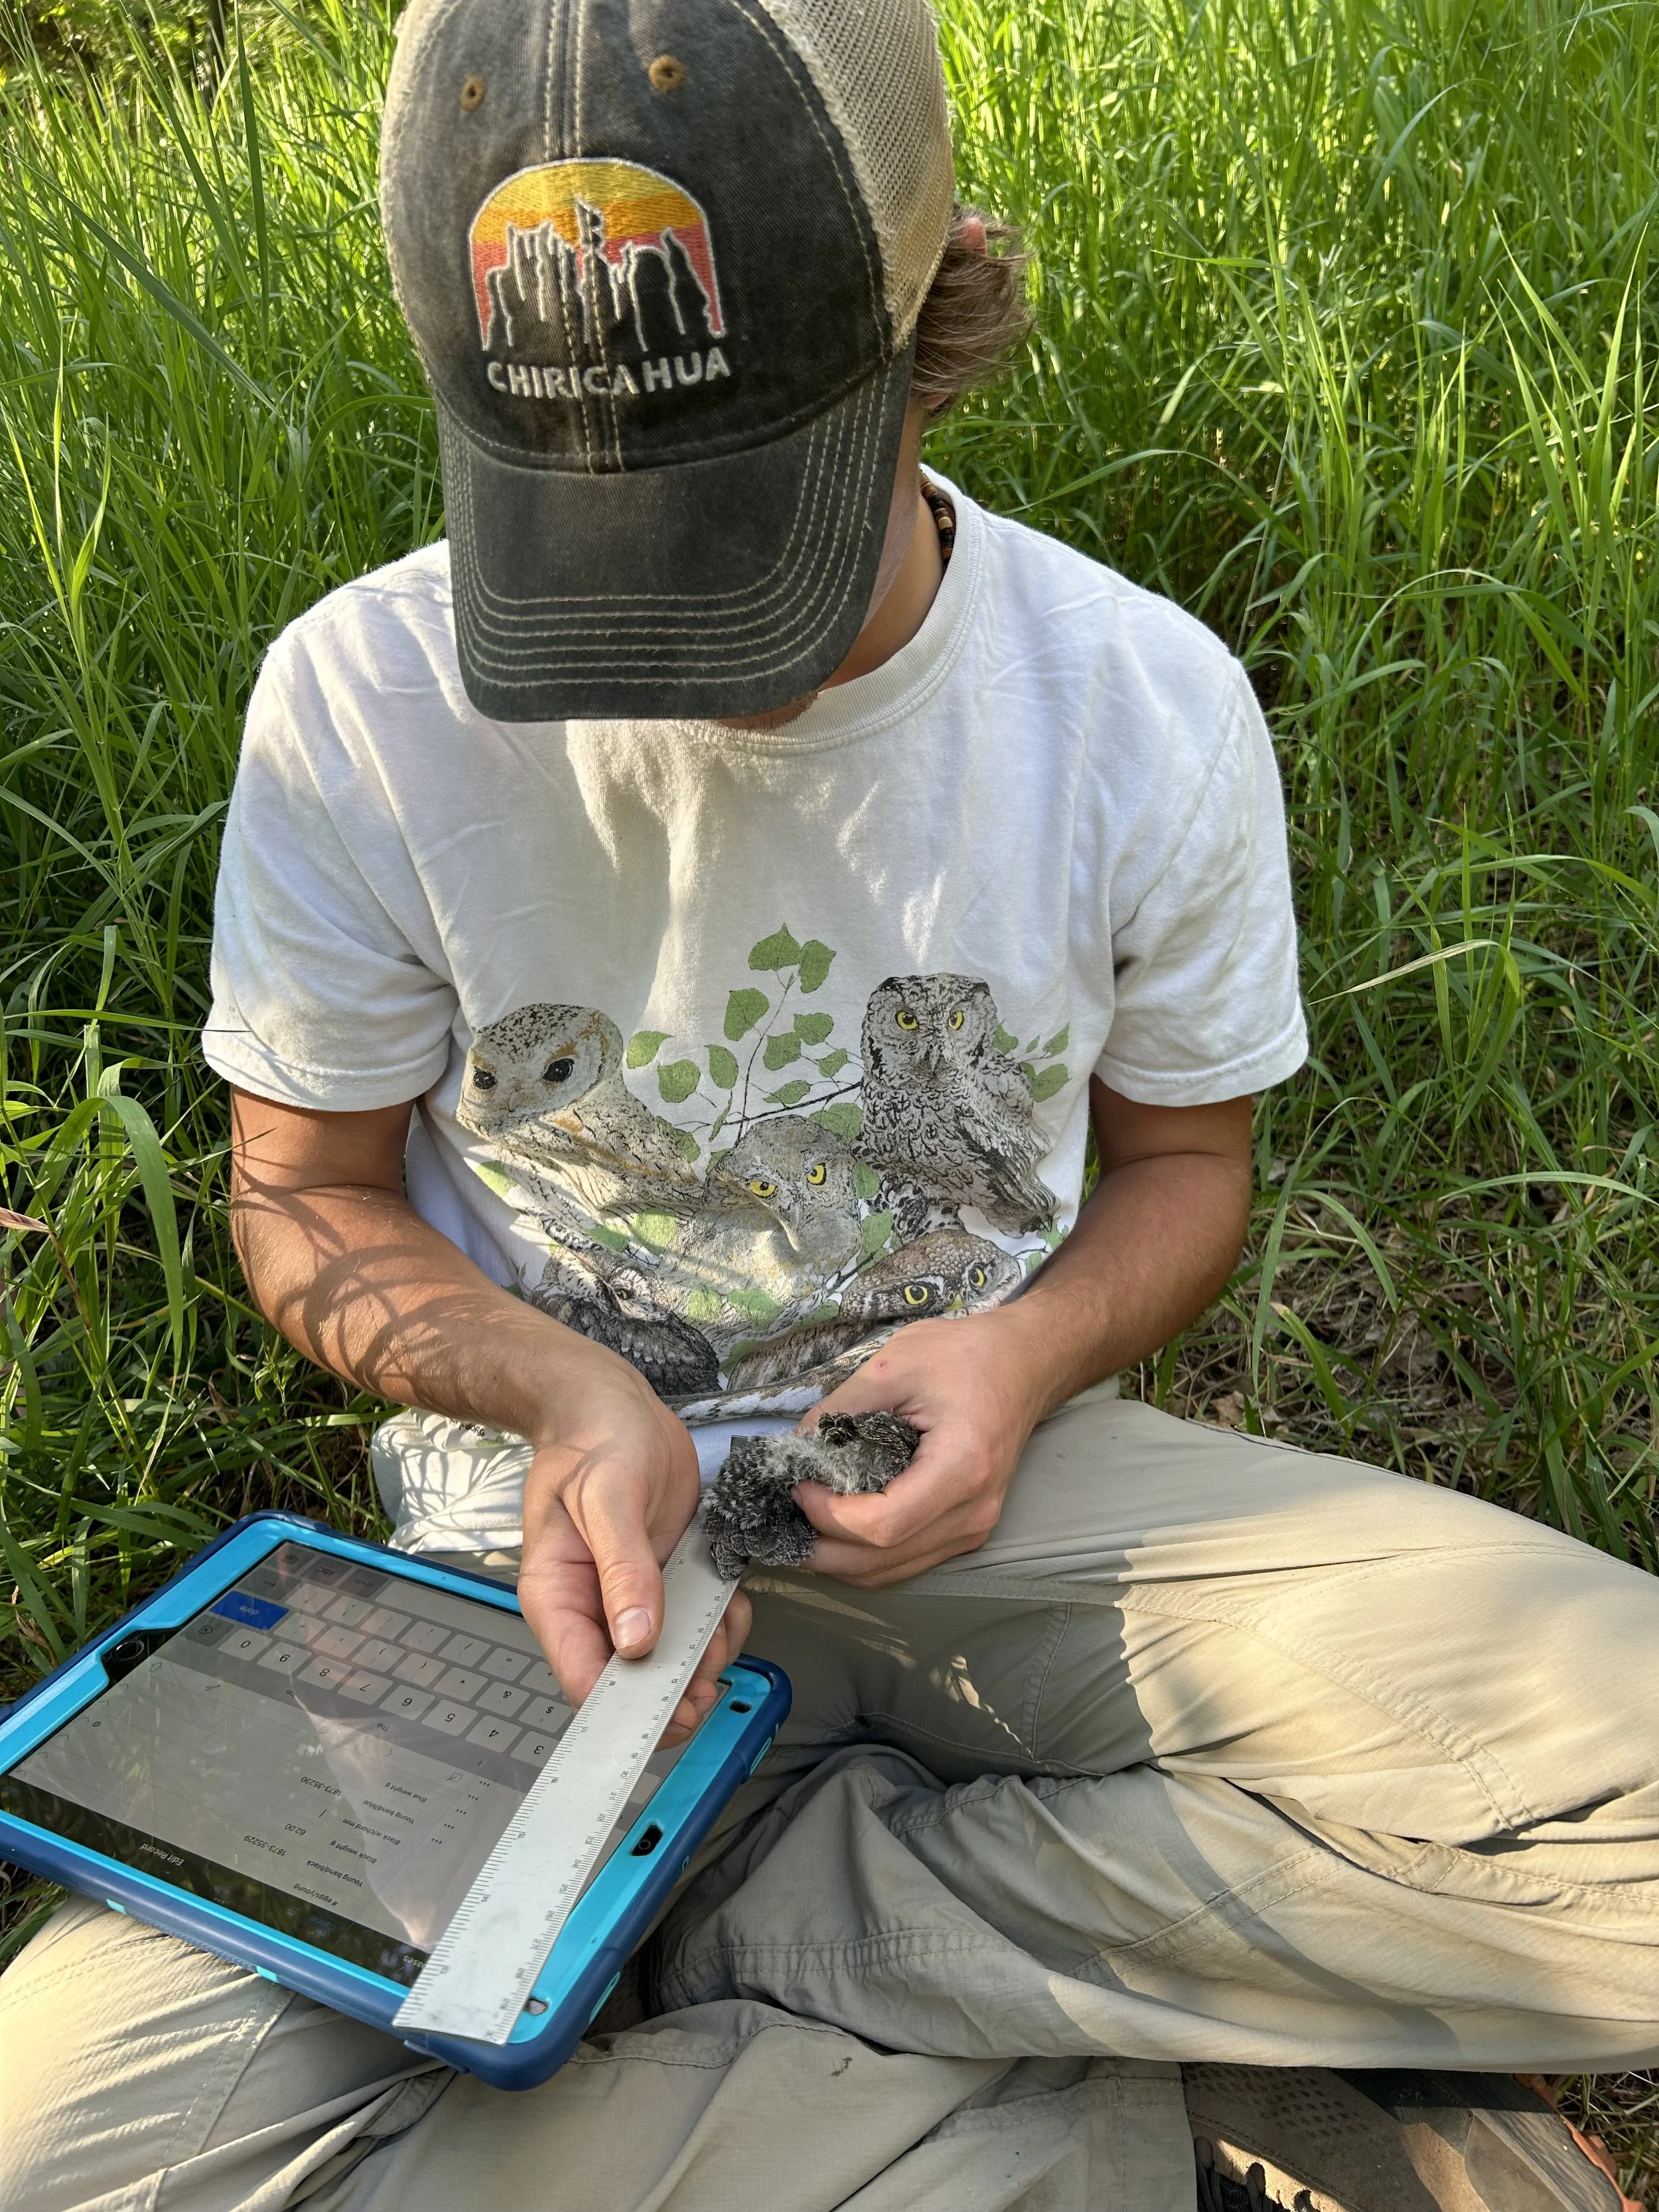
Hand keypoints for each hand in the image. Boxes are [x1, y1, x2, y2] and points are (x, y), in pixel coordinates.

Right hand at [515, 1345, 751, 1740]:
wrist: (611, 1404)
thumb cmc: (596, 1441)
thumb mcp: (608, 1498)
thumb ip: (624, 1570)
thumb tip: (635, 1642)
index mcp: (558, 1597)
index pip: (582, 1678)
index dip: (627, 1710)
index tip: (675, 1714)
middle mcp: (592, 1607)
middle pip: (629, 1681)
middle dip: (675, 1689)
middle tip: (713, 1678)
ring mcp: (631, 1597)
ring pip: (669, 1658)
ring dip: (705, 1656)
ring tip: (726, 1630)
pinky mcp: (666, 1579)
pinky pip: (696, 1621)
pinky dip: (721, 1624)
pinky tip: (732, 1604)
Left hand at [793, 1307, 1051, 1585]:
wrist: (1025, 1364)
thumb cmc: (967, 1355)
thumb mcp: (895, 1364)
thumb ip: (840, 1408)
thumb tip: (794, 1448)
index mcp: (962, 1468)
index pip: (883, 1525)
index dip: (828, 1514)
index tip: (799, 1482)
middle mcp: (972, 1513)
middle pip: (881, 1561)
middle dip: (821, 1546)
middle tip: (783, 1511)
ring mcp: (973, 1529)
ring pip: (889, 1572)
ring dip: (837, 1557)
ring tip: (800, 1521)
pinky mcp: (965, 1531)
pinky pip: (905, 1561)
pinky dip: (863, 1553)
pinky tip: (836, 1525)